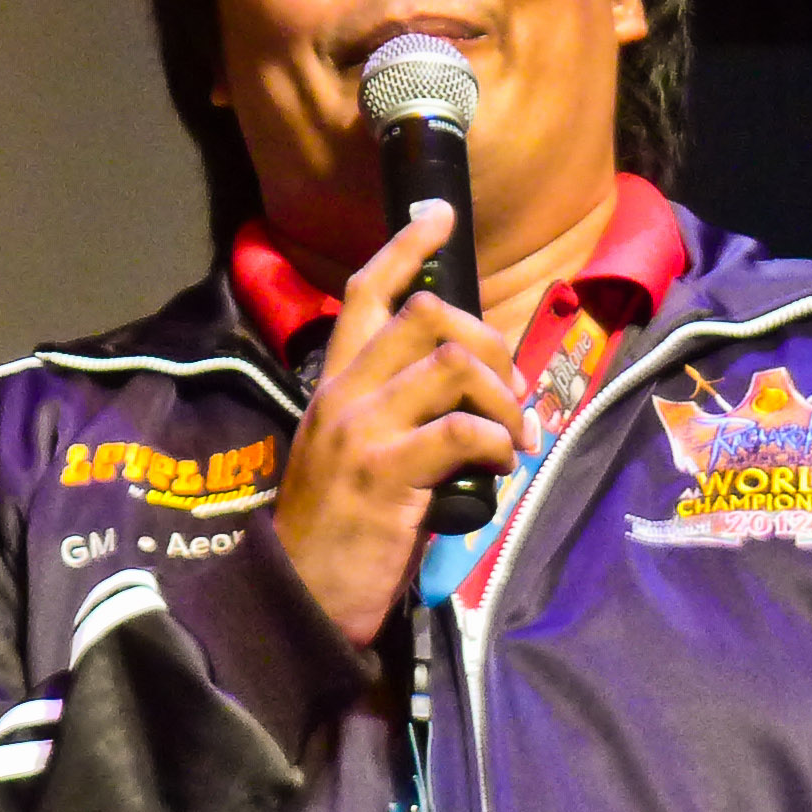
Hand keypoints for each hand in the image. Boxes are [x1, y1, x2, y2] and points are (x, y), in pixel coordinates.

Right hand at [265, 202, 536, 645]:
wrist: (296, 596)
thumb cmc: (335, 531)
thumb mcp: (353, 455)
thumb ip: (394, 415)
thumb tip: (465, 396)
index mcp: (333, 386)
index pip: (364, 293)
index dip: (404, 246)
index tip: (439, 214)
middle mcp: (344, 395)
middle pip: (426, 314)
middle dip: (489, 340)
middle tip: (510, 390)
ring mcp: (362, 431)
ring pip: (454, 363)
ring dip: (505, 395)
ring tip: (515, 436)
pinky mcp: (386, 474)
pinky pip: (461, 430)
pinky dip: (497, 442)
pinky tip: (500, 466)